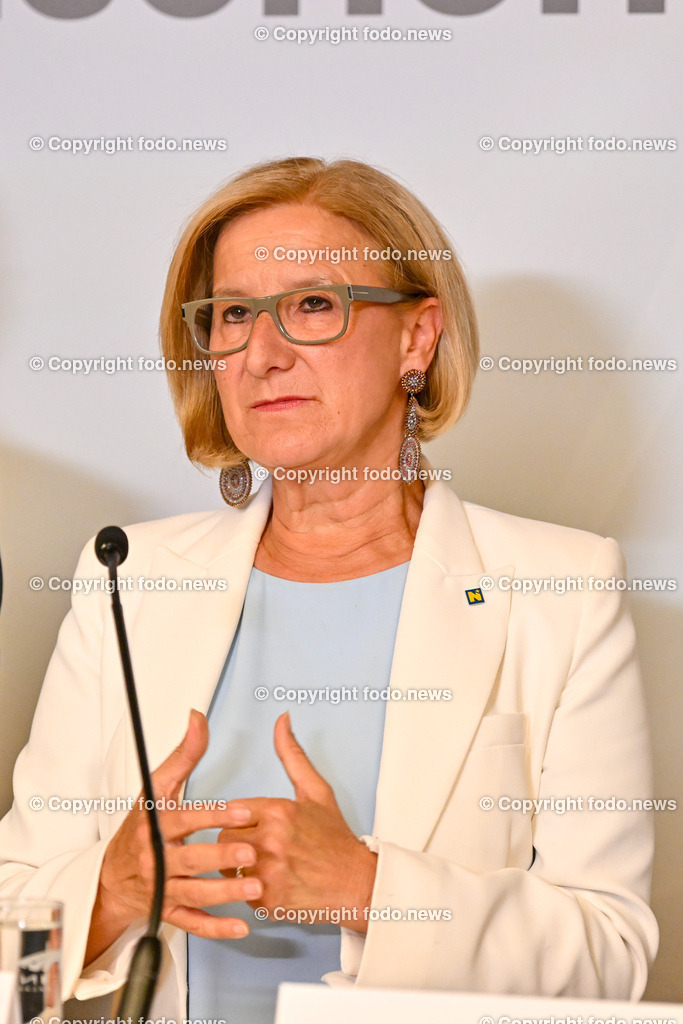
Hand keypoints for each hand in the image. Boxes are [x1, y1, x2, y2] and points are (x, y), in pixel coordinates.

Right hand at [85, 710, 262, 963]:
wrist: (111, 876)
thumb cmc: (140, 827)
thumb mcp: (157, 788)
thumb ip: (183, 755)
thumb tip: (198, 718)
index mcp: (154, 825)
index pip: (183, 818)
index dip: (213, 814)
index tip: (243, 809)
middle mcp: (155, 859)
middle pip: (190, 859)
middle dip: (221, 856)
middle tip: (252, 852)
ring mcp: (160, 889)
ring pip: (193, 893)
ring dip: (224, 893)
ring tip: (255, 887)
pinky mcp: (166, 912)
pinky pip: (191, 923)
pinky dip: (215, 927)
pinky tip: (240, 924)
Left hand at [217, 712, 376, 933]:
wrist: (356, 882)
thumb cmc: (334, 838)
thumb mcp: (316, 791)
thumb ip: (292, 755)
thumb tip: (282, 720)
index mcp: (278, 811)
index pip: (230, 810)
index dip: (240, 818)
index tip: (252, 824)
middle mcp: (271, 840)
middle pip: (224, 838)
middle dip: (236, 841)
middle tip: (257, 845)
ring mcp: (268, 871)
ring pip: (227, 864)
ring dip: (237, 866)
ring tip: (261, 864)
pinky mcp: (267, 899)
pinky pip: (239, 889)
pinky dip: (249, 888)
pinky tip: (270, 882)